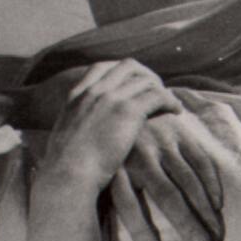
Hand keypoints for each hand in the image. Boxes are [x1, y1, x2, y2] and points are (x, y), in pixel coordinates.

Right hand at [38, 60, 180, 196]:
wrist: (68, 174)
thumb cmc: (66, 166)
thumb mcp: (65, 136)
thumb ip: (78, 125)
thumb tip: (86, 133)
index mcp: (77, 95)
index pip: (102, 67)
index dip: (122, 73)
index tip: (133, 85)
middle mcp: (95, 91)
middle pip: (128, 66)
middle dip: (146, 75)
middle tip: (156, 91)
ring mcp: (112, 98)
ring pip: (146, 80)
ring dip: (160, 89)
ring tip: (169, 104)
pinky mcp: (128, 111)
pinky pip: (158, 95)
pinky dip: (170, 100)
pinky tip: (176, 111)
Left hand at [109, 113, 225, 240]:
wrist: (120, 103)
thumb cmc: (111, 152)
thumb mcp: (103, 171)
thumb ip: (110, 197)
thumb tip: (126, 237)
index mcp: (116, 167)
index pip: (127, 202)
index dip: (139, 228)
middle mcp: (140, 155)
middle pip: (166, 194)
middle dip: (185, 221)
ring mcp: (163, 142)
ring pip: (188, 180)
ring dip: (205, 209)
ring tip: (216, 235)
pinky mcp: (180, 133)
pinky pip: (200, 161)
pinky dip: (211, 184)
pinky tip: (217, 206)